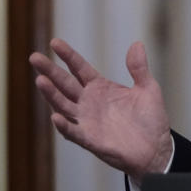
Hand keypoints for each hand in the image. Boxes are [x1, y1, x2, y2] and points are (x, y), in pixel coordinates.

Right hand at [29, 38, 173, 183]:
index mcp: (101, 88)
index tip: (55, 42)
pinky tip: (56, 117)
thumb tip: (136, 44)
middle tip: (34, 57)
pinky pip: (73, 132)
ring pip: (64, 105)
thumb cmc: (150, 119)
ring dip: (51, 94)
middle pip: (65, 84)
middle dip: (50, 71)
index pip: (80, 68)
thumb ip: (139, 68)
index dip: (68, 56)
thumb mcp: (148, 88)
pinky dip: (64, 125)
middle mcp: (90, 102)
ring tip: (40, 80)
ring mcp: (87, 121)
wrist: (155, 148)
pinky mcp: (90, 139)